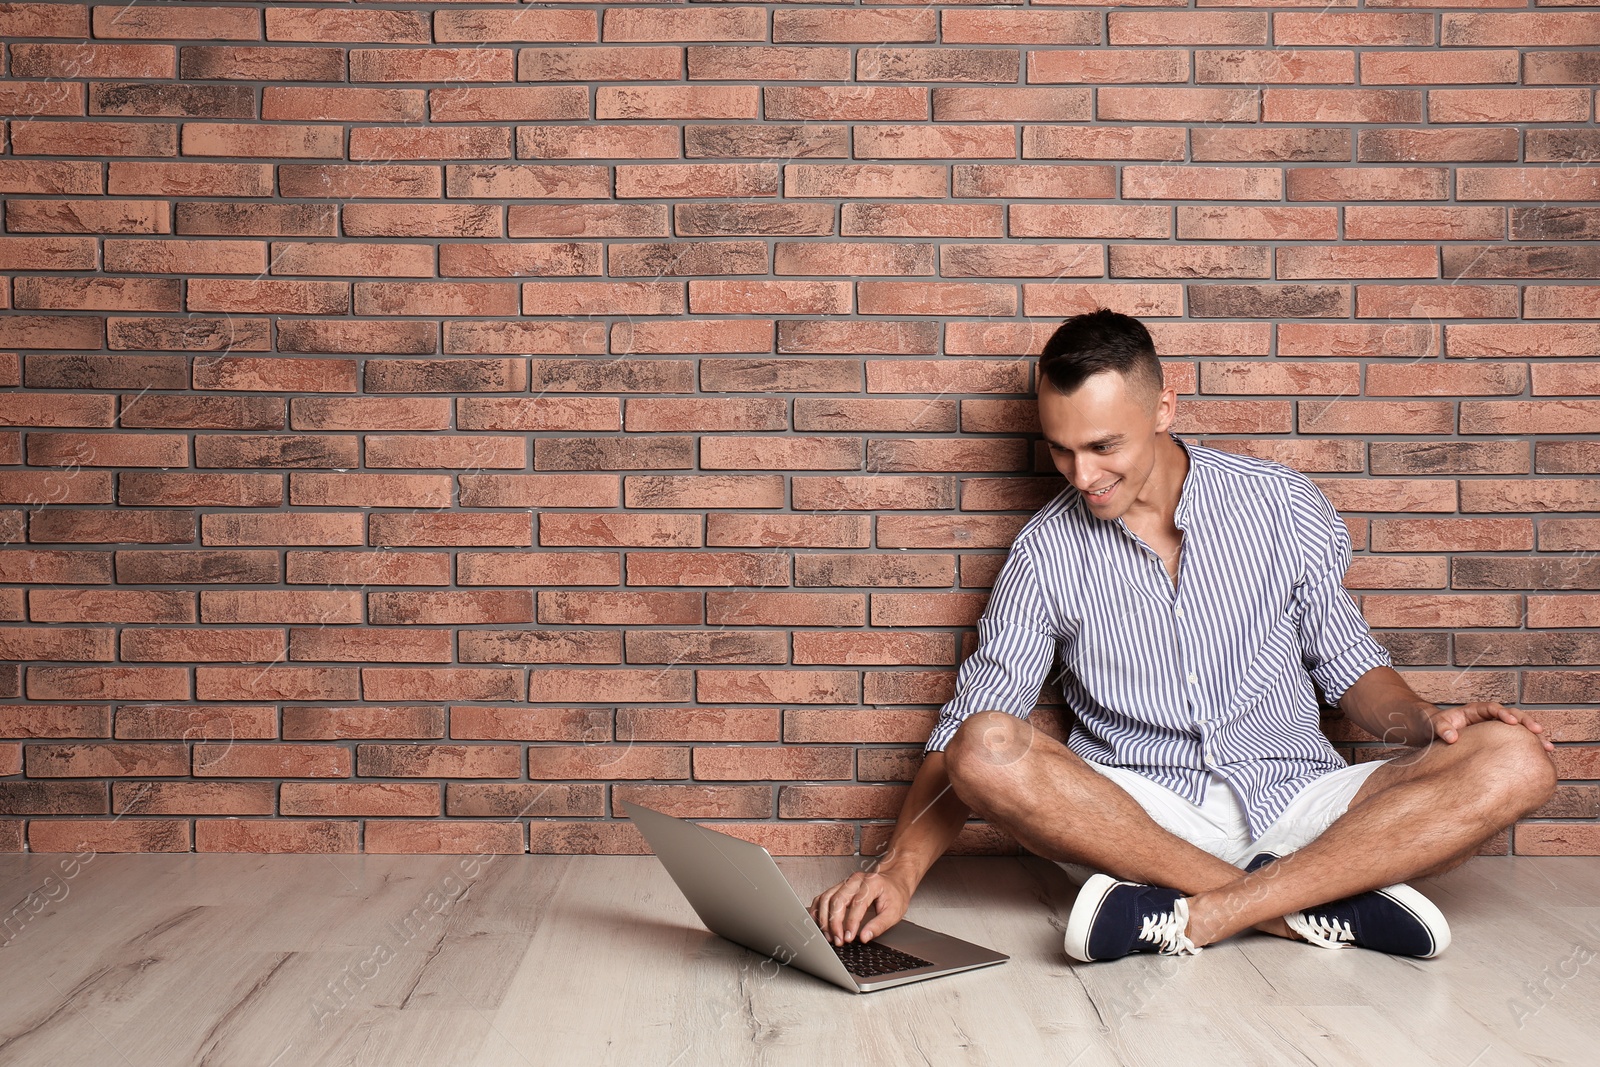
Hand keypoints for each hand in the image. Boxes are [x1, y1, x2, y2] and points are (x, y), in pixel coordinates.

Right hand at [807, 869, 912, 945]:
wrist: (894, 880)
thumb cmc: (895, 894)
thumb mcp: (894, 912)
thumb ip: (879, 926)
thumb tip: (864, 937)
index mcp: (872, 883)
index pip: (857, 904)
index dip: (850, 923)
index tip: (848, 938)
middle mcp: (856, 880)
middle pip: (837, 900)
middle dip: (834, 923)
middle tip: (837, 940)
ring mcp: (845, 882)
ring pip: (826, 898)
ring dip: (824, 919)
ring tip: (829, 935)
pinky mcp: (839, 886)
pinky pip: (823, 897)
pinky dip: (818, 911)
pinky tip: (820, 923)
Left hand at [1428, 701, 1554, 752]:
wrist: (1434, 733)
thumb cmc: (1434, 725)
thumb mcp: (1434, 724)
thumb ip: (1441, 728)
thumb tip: (1452, 738)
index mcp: (1475, 710)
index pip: (1492, 708)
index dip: (1503, 713)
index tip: (1511, 721)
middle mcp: (1488, 718)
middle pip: (1512, 715)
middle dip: (1526, 722)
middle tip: (1538, 731)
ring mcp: (1495, 729)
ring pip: (1518, 730)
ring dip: (1533, 737)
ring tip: (1548, 747)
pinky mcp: (1498, 741)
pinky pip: (1515, 742)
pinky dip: (1527, 748)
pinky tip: (1540, 758)